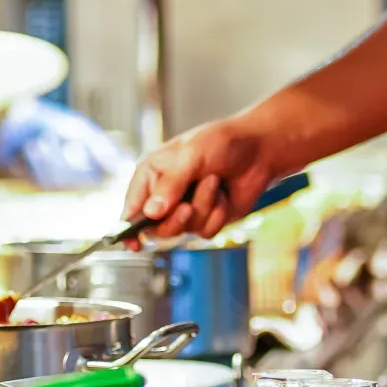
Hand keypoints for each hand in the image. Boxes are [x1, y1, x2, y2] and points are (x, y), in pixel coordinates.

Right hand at [122, 116, 280, 240]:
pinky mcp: (207, 218)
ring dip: (203, 207)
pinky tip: (224, 195)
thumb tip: (151, 213)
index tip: (133, 243)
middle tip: (188, 207)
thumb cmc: (222, 142)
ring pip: (184, 230)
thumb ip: (171, 184)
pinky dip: (217, 214)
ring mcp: (186, 208)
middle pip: (156, 227)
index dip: (128, 228)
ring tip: (214, 182)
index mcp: (152, 173)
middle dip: (175, 219)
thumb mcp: (193, 155)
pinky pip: (205, 231)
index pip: (132, 206)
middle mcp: (166, 193)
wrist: (259, 149)